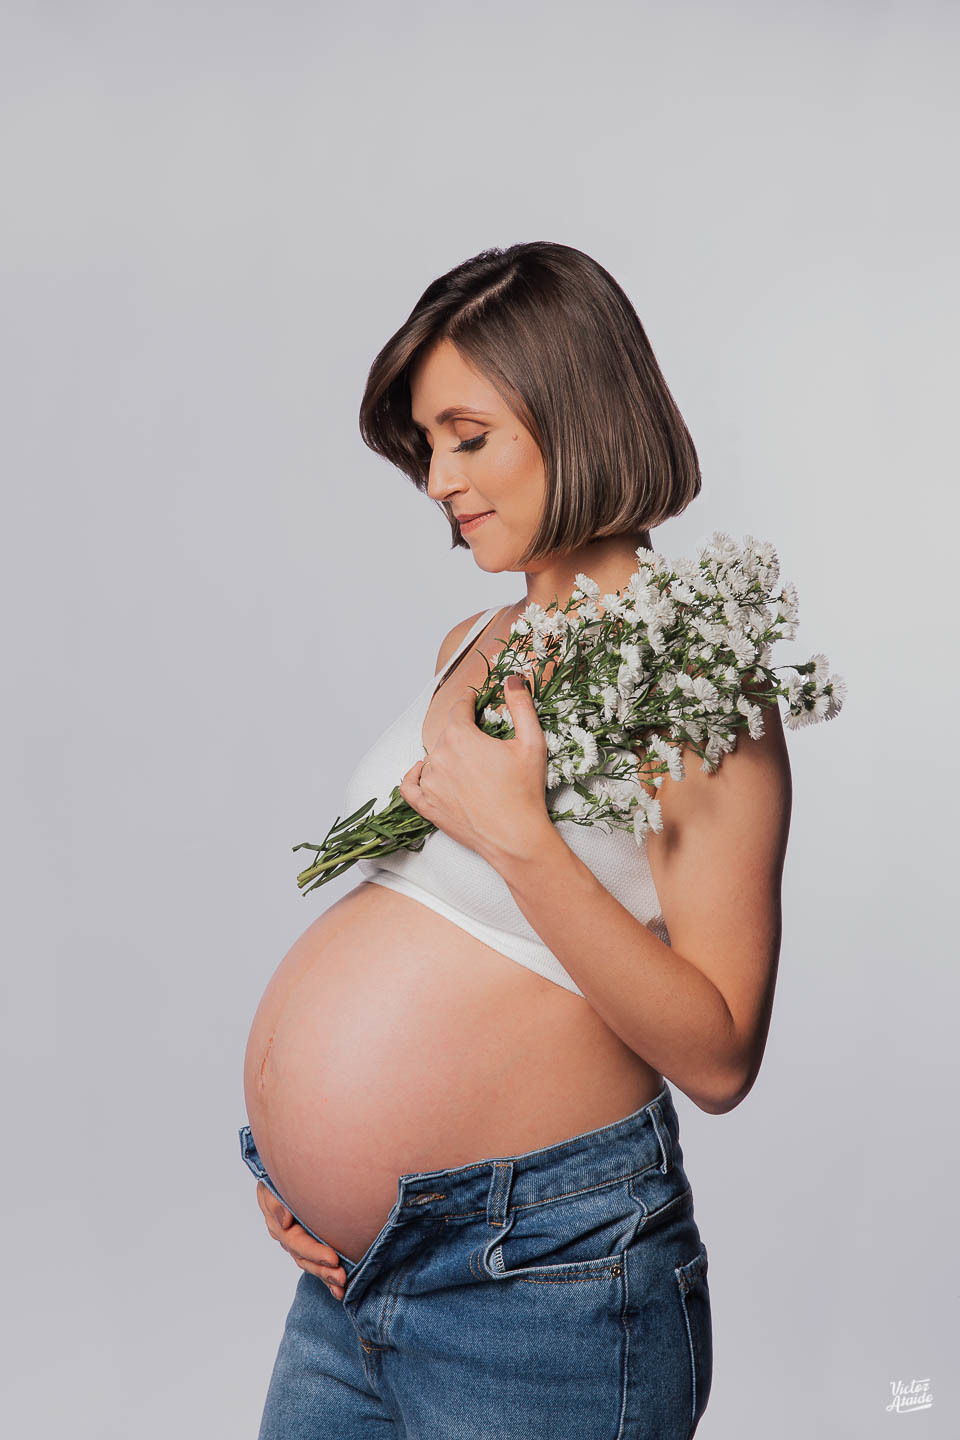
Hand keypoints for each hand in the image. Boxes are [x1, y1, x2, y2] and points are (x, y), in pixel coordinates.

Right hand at [256, 1181, 346, 1300]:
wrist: (282, 1179)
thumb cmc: (276, 1181)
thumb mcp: (270, 1188)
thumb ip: (275, 1204)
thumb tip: (285, 1221)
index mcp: (281, 1227)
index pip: (298, 1243)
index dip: (315, 1252)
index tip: (333, 1258)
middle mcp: (290, 1240)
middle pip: (306, 1260)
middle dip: (323, 1270)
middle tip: (341, 1277)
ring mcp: (299, 1246)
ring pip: (312, 1265)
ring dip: (326, 1276)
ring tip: (342, 1285)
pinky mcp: (309, 1247)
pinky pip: (317, 1265)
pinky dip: (327, 1278)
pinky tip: (339, 1291)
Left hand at [398, 675, 551, 866]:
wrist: (516, 837)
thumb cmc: (525, 791)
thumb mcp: (532, 742)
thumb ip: (521, 705)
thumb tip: (512, 679)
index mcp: (461, 737)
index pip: (459, 708)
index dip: (468, 702)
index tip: (473, 700)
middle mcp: (439, 756)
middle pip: (447, 733)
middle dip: (463, 732)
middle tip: (484, 742)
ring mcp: (430, 783)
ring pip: (434, 758)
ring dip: (448, 756)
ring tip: (470, 766)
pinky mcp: (427, 806)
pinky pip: (409, 786)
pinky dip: (415, 776)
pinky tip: (423, 771)